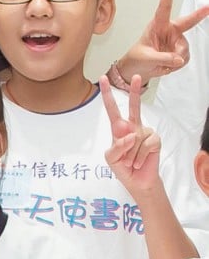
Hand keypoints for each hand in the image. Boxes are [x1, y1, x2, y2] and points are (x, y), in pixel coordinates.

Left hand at [99, 76, 161, 195]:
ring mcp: (145, 132)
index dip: (107, 95)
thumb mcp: (111, 158)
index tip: (103, 79)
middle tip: (137, 76)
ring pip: (136, 137)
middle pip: (134, 107)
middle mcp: (133, 127)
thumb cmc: (122, 167)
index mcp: (118, 128)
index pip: (112, 109)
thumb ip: (117, 147)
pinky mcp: (155, 140)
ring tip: (131, 161)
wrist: (137, 181)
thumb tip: (131, 135)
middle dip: (135, 91)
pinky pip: (145, 144)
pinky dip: (140, 156)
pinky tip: (139, 161)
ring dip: (131, 154)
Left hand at [116, 0, 208, 83]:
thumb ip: (163, 58)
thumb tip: (179, 58)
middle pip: (187, 22)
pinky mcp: (180, 50)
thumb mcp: (147, 58)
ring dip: (176, 59)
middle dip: (199, 14)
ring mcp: (176, 40)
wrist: (139, 68)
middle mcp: (169, 30)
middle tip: (208, 7)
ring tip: (163, 63)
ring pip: (184, 49)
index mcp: (157, 25)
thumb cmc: (138, 58)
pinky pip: (185, 58)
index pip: (163, 8)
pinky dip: (178, 64)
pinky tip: (168, 65)